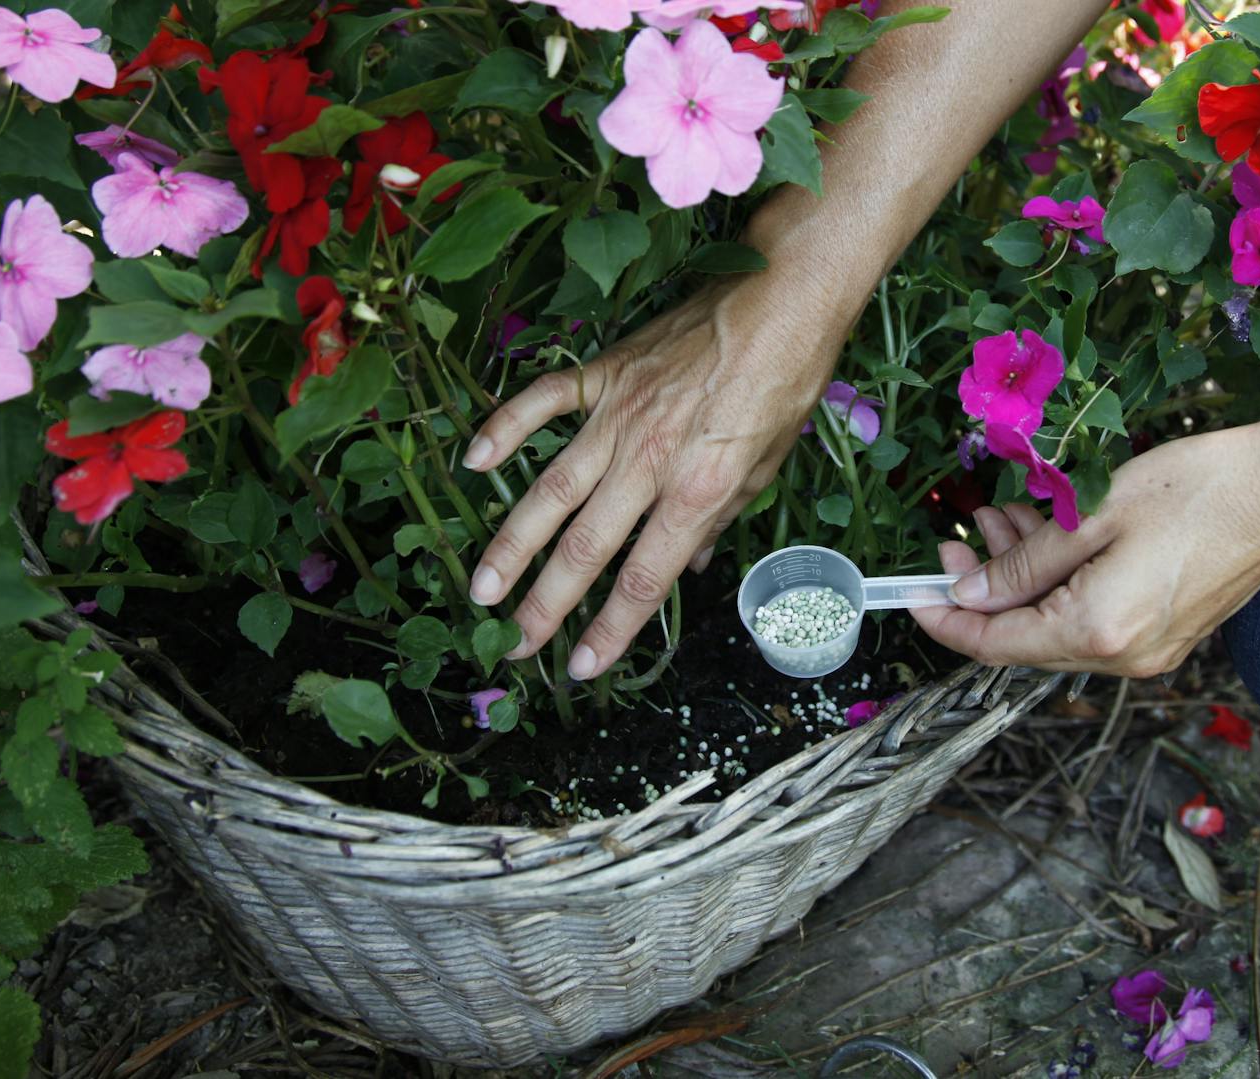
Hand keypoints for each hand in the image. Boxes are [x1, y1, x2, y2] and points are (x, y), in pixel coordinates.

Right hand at [463, 276, 841, 679]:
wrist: (780, 300)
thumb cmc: (785, 385)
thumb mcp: (766, 467)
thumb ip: (717, 520)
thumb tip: (686, 565)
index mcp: (698, 490)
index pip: (644, 579)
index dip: (610, 630)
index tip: (582, 667)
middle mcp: (649, 459)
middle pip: (586, 547)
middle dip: (545, 604)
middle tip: (512, 644)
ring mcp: (618, 413)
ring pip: (551, 490)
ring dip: (512, 544)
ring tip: (482, 587)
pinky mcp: (603, 372)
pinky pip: (542, 403)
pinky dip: (504, 429)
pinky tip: (473, 462)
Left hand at [913, 428, 1259, 675]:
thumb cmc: (1198, 489)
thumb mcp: (1092, 514)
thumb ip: (1024, 563)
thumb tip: (970, 595)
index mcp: (1097, 630)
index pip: (994, 642)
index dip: (944, 619)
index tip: (911, 592)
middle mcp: (1123, 655)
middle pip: (1023, 636)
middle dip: (983, 586)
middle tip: (955, 535)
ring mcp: (1150, 649)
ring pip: (1056, 621)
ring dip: (1023, 575)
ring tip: (999, 517)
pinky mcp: (1168, 631)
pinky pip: (1092, 614)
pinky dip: (1062, 579)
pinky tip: (1049, 532)